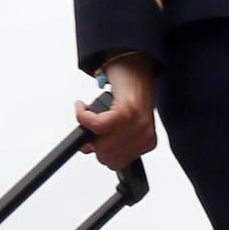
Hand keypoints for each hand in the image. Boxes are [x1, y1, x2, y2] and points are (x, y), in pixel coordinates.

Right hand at [76, 52, 156, 168]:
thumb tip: (87, 148)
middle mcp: (144, 134)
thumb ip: (108, 140)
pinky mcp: (127, 111)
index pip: (116, 163)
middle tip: (91, 126)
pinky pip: (98, 125)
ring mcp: (138, 124)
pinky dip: (84, 116)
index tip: (92, 141)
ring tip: (88, 113)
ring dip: (87, 127)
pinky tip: (82, 107)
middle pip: (107, 156)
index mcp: (145, 141)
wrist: (136, 66)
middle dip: (92, 143)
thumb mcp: (120, 123)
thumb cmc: (129, 93)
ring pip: (101, 144)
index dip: (99, 153)